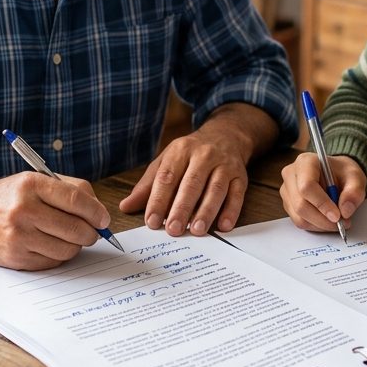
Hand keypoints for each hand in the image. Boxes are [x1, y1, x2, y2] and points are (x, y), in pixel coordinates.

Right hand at [0, 171, 110, 269]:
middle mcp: (24, 210)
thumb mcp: (35, 180)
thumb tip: (99, 212)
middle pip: (75, 228)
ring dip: (75, 246)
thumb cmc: (9, 197)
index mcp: (31, 184)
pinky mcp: (15, 258)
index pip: (75, 199)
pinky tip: (50, 245)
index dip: (96, 212)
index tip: (104, 220)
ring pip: (67, 249)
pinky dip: (58, 256)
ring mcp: (18, 237)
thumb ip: (70, 189)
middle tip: (92, 232)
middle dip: (91, 233)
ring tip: (68, 237)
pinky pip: (52, 263)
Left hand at [118, 125, 248, 235]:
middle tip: (173, 230)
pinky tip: (223, 226)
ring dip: (206, 211)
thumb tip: (125, 207)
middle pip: (192, 183)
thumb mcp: (166, 161)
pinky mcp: (240, 175)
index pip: (167, 176)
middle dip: (182, 208)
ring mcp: (224, 164)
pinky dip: (231, 210)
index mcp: (180, 150)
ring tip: (197, 230)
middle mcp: (203, 155)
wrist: (225, 136)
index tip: (151, 222)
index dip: (158, 200)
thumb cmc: (190, 154)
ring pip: (216, 188)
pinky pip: (237, 194)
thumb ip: (147, 186)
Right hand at [279, 153, 366, 231]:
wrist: (335, 174)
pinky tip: (326, 220)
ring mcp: (287, 191)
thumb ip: (354, 192)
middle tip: (341, 223)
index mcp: (305, 162)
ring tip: (336, 222)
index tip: (337, 216)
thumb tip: (345, 211)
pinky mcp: (288, 204)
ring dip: (320, 224)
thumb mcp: (356, 177)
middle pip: (301, 205)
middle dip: (322, 219)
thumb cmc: (342, 173)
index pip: (307, 186)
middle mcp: (291, 175)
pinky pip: (299, 221)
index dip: (322, 204)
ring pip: (299, 217)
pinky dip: (315, 226)